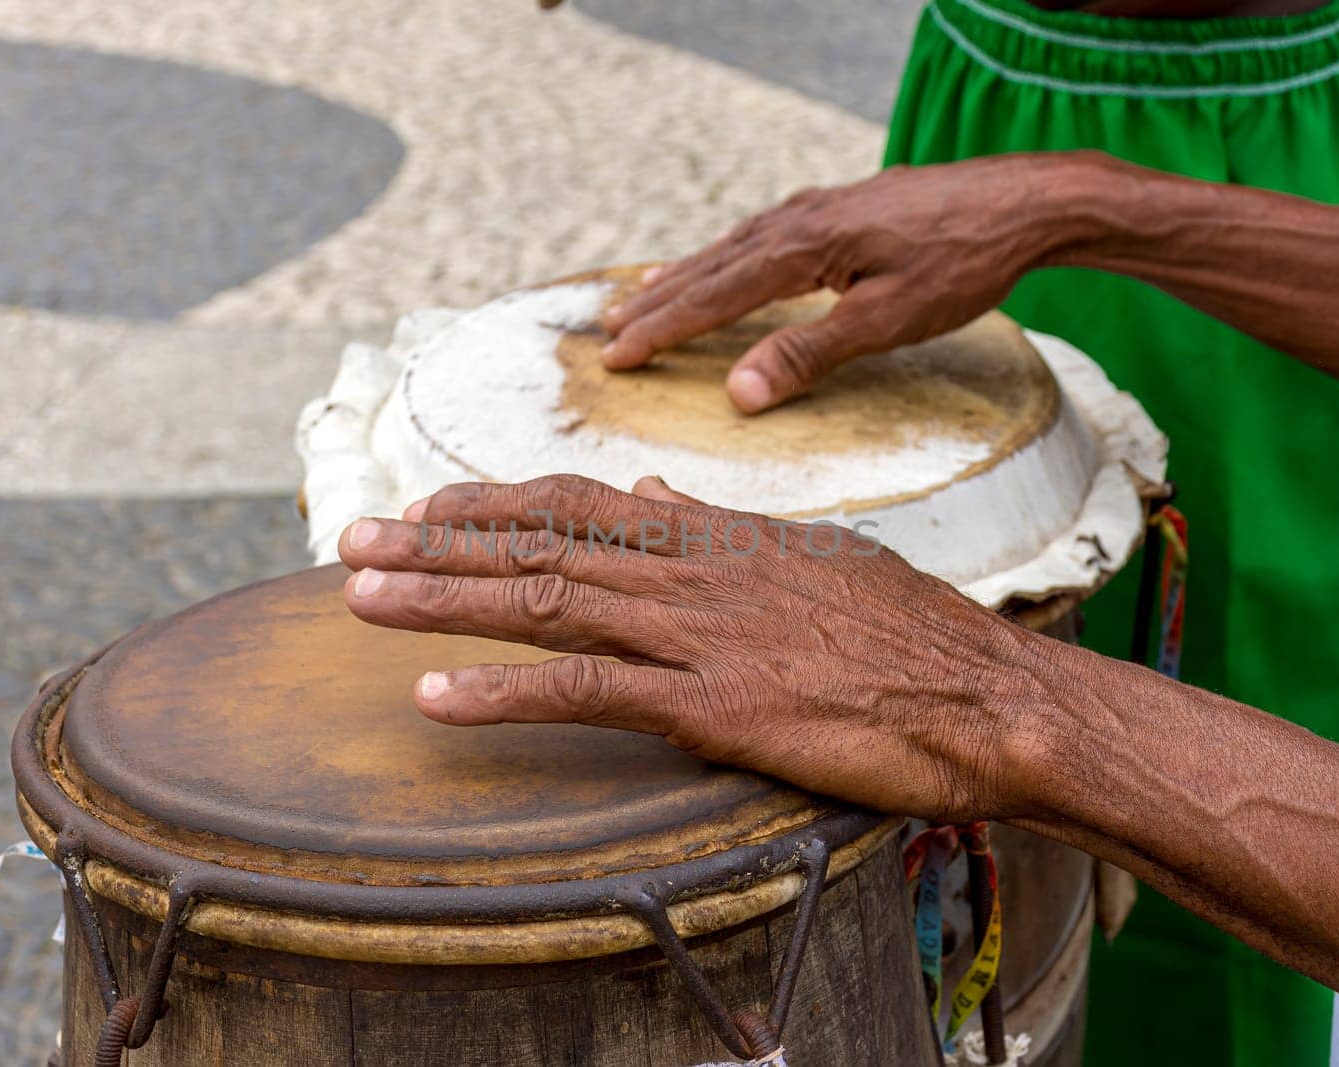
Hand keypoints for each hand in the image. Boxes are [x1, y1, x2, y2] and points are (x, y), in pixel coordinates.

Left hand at [338, 474, 1060, 820]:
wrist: (985, 694)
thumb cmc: (909, 635)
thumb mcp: (812, 558)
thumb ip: (718, 528)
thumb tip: (648, 489)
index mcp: (717, 536)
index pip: (582, 503)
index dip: (495, 503)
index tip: (428, 505)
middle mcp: (693, 572)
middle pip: (541, 544)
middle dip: (438, 543)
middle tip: (353, 539)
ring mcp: (699, 635)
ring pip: (548, 602)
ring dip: (444, 601)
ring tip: (362, 597)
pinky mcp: (714, 705)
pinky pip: (590, 692)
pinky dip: (505, 692)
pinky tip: (436, 697)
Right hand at [601, 155, 1095, 411]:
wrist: (1025, 202)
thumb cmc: (962, 263)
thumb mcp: (886, 321)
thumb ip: (808, 354)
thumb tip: (739, 394)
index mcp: (802, 245)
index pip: (714, 294)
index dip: (663, 328)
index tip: (617, 355)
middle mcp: (801, 218)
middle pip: (711, 265)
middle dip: (658, 300)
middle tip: (607, 330)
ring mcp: (821, 207)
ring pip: (734, 246)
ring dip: (687, 276)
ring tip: (645, 296)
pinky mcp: (843, 207)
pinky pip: (762, 235)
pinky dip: (727, 257)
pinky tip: (727, 265)